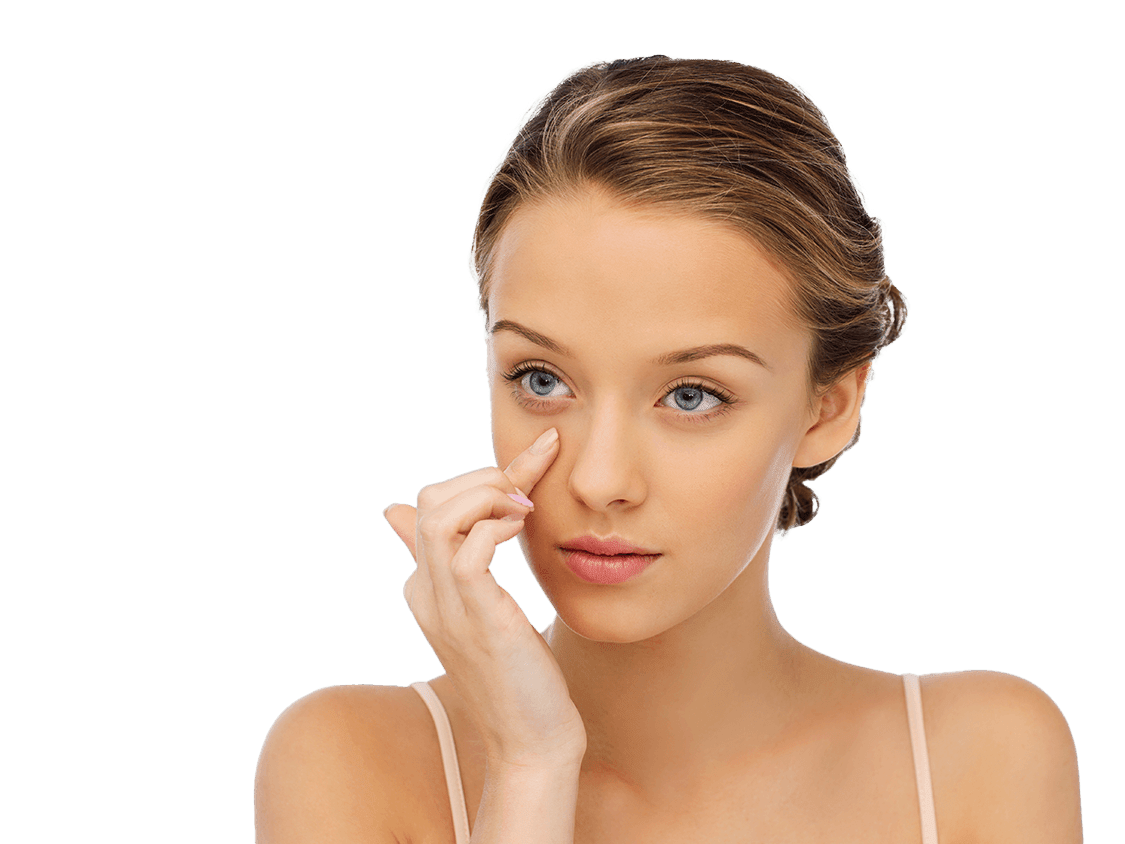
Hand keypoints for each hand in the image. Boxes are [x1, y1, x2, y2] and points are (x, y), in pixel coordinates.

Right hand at [382, 427, 586, 767]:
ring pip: (440, 517)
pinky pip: (469, 551)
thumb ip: (460, 567)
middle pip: (428, 501)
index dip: (477, 478)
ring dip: (489, 496)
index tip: (533, 462)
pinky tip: (524, 533)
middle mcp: (426, 594)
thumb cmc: (518, 675)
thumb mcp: (483, 612)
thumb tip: (422, 522)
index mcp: (424, 588)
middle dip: (482, 477)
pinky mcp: (480, 620)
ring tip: (525, 508)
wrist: (531, 743)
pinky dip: (497, 527)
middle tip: (527, 488)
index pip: (427, 506)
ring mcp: (447, 608)